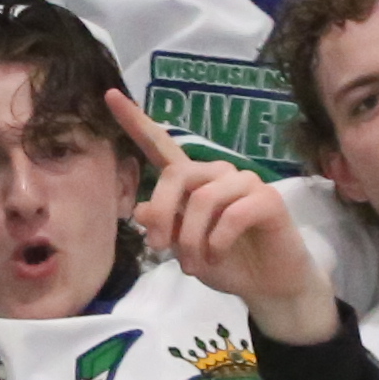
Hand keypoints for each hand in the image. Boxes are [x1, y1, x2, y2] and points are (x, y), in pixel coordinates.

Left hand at [114, 92, 340, 345]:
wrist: (267, 284)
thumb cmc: (224, 261)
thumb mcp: (182, 247)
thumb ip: (163, 224)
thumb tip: (140, 209)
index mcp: (192, 179)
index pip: (161, 145)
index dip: (135, 121)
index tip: (110, 95)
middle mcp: (217, 173)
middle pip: (175, 176)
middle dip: (162, 215)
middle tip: (159, 249)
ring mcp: (245, 182)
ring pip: (202, 200)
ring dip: (191, 240)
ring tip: (194, 264)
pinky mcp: (268, 199)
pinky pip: (231, 215)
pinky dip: (217, 242)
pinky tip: (217, 256)